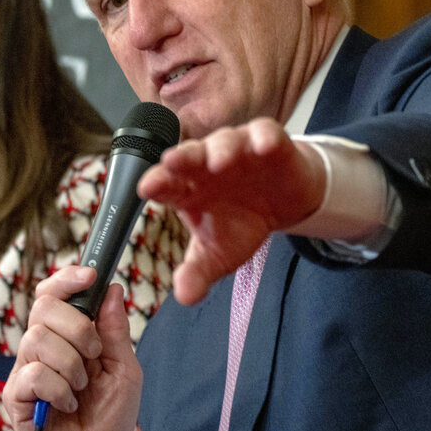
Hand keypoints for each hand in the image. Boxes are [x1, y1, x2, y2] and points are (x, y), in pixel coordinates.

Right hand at [4, 266, 141, 430]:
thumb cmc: (110, 415)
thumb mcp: (124, 368)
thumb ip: (115, 331)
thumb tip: (113, 289)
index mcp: (64, 335)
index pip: (53, 293)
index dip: (67, 278)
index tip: (90, 275)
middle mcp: (40, 347)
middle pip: (43, 306)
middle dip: (77, 327)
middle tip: (93, 353)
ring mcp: (25, 370)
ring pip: (37, 338)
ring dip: (71, 364)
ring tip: (81, 386)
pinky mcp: (16, 396)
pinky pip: (34, 374)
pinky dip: (59, 390)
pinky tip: (67, 403)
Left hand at [138, 117, 326, 304]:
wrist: (284, 202)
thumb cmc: (242, 221)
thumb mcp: (220, 254)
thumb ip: (199, 272)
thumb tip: (184, 296)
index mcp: (188, 187)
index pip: (167, 183)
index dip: (156, 183)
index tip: (146, 188)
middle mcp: (208, 163)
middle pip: (190, 155)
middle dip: (182, 157)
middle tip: (172, 162)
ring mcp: (238, 148)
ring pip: (225, 141)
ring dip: (221, 148)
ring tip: (219, 162)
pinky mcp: (269, 143)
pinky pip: (265, 134)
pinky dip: (264, 138)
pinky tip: (262, 146)